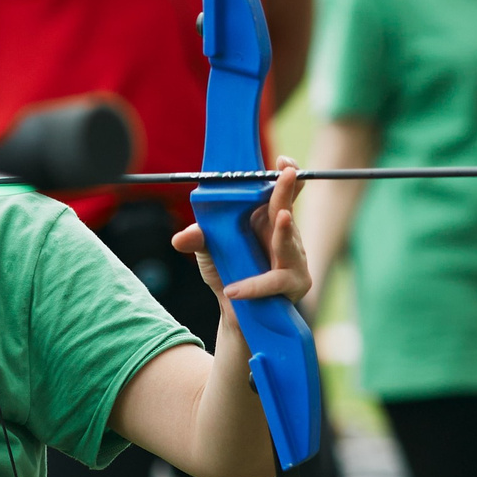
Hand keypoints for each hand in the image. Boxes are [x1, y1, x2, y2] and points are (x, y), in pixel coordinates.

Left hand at [173, 160, 311, 308]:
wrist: (236, 314)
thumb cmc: (227, 272)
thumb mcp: (208, 251)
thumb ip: (198, 239)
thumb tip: (181, 237)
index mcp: (267, 219)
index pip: (282, 191)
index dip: (287, 174)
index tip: (284, 162)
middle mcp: (285, 235)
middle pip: (287, 208)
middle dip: (286, 189)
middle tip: (286, 173)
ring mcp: (295, 258)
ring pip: (288, 244)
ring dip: (285, 231)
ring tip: (282, 217)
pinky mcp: (295, 284)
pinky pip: (274, 281)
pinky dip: (253, 285)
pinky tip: (233, 290)